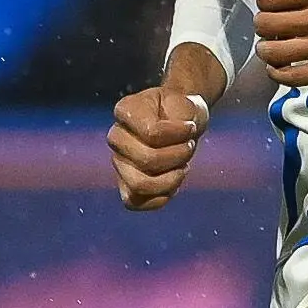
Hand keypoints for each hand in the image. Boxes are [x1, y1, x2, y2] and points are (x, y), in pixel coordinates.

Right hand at [108, 83, 212, 209]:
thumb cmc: (183, 111)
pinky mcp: (125, 184)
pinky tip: (174, 181)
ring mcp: (119, 162)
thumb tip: (169, 138)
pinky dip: (161, 196)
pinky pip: (135, 203)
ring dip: (171, 179)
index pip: (152, 134)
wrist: (180, 121)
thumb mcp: (188, 104)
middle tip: (189, 146)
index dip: (180, 134)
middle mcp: (116, 137)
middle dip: (178, 156)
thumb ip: (180, 115)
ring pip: (139, 185)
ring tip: (183, 166)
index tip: (190, 126)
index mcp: (125, 111)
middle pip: (146, 160)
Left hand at [253, 0, 307, 86]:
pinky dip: (277, 73)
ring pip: (275, 52)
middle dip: (262, 27)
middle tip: (268, 30)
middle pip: (267, 25)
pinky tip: (279, 69)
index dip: (263, 4)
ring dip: (266, 51)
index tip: (269, 8)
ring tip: (270, 50)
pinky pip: (293, 77)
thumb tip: (268, 6)